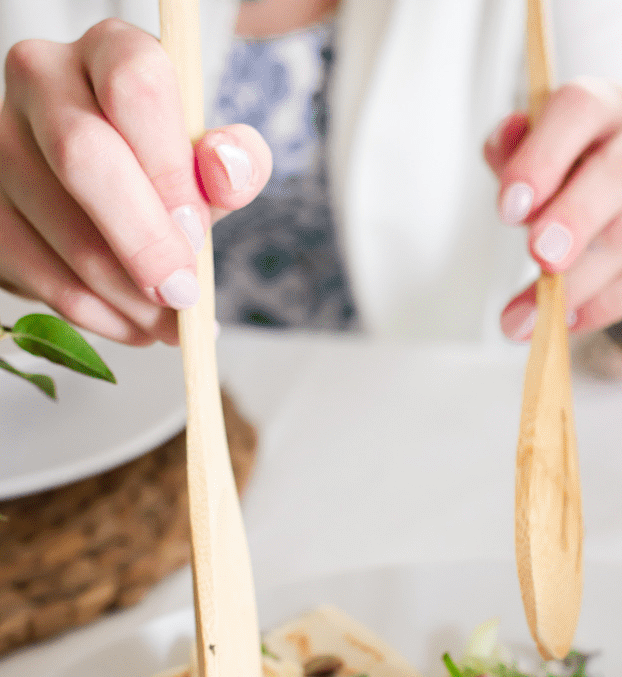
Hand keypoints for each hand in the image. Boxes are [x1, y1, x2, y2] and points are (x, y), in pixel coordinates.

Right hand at [0, 20, 271, 346]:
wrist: (112, 186)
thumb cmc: (168, 168)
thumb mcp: (215, 161)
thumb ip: (236, 163)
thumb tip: (226, 169)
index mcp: (110, 50)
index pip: (135, 86)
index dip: (168, 166)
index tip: (196, 231)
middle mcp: (41, 76)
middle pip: (82, 154)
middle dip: (142, 240)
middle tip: (183, 294)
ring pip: (56, 222)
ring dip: (123, 292)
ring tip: (171, 322)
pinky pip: (30, 266)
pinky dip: (91, 310)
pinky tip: (133, 325)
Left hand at [485, 79, 621, 341]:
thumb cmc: (592, 200)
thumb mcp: (545, 174)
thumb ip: (515, 156)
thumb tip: (504, 141)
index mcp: (612, 107)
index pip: (582, 107)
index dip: (543, 156)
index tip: (510, 208)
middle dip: (575, 215)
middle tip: (539, 256)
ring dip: (579, 277)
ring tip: (541, 310)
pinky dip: (607, 303)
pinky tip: (574, 318)